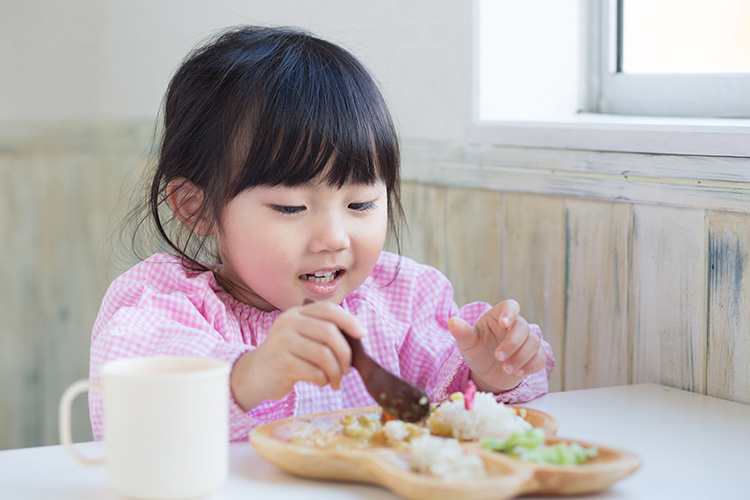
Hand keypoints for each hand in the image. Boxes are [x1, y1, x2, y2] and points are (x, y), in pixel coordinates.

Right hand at [230, 301, 363, 410]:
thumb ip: (324, 331)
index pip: (328, 309)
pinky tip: (321, 382)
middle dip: (345, 353)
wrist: (255, 374)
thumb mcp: (301, 336)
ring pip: (324, 355)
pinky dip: (323, 380)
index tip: (361, 335)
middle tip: (347, 369)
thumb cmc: (288, 355)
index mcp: (297, 313)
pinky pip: (314, 372)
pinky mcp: (281, 364)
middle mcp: (288, 323)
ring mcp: (282, 342)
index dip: (349, 320)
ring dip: (336, 371)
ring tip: (335, 380)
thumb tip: (358, 337)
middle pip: (329, 332)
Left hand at [448, 299, 545, 392]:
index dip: (509, 312)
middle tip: (498, 357)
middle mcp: (515, 326)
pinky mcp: (534, 356)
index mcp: (498, 317)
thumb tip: (452, 321)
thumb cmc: (477, 353)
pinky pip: (540, 358)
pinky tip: (518, 373)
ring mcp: (527, 341)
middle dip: (512, 343)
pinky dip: (531, 366)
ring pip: (534, 343)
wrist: (486, 374)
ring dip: (521, 357)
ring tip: (506, 369)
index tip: (503, 322)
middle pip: (523, 327)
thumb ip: (462, 333)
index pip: (510, 306)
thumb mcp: (467, 344)